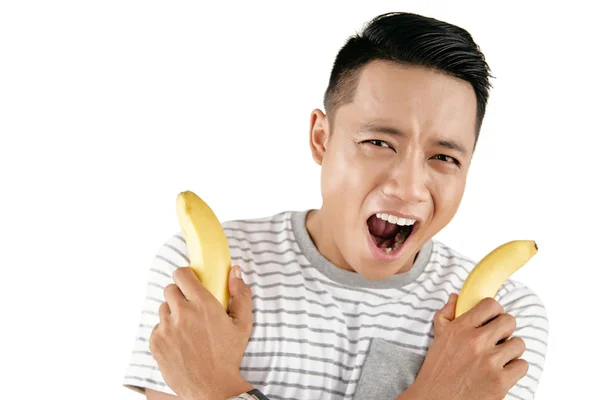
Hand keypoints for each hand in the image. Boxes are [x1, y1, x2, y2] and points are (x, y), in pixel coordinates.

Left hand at [149, 265, 254, 399]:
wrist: (212, 388)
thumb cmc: (228, 355)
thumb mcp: (242, 324)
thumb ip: (240, 295)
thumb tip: (235, 271)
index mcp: (203, 305)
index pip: (181, 274)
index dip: (185, 275)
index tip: (190, 282)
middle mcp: (182, 313)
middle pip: (169, 289)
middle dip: (179, 295)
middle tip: (190, 307)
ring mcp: (166, 328)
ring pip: (163, 308)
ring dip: (172, 313)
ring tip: (186, 328)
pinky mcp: (156, 343)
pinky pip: (157, 328)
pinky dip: (165, 331)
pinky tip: (179, 342)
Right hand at [404, 294, 527, 399]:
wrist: (435, 399)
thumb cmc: (437, 369)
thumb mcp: (438, 336)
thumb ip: (447, 314)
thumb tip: (457, 297)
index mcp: (460, 328)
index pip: (491, 305)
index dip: (494, 311)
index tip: (492, 320)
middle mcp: (475, 341)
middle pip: (509, 321)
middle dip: (505, 330)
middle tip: (497, 339)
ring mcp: (489, 362)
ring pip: (519, 344)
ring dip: (511, 351)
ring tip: (499, 357)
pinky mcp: (500, 382)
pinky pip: (522, 365)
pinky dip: (515, 369)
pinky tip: (502, 371)